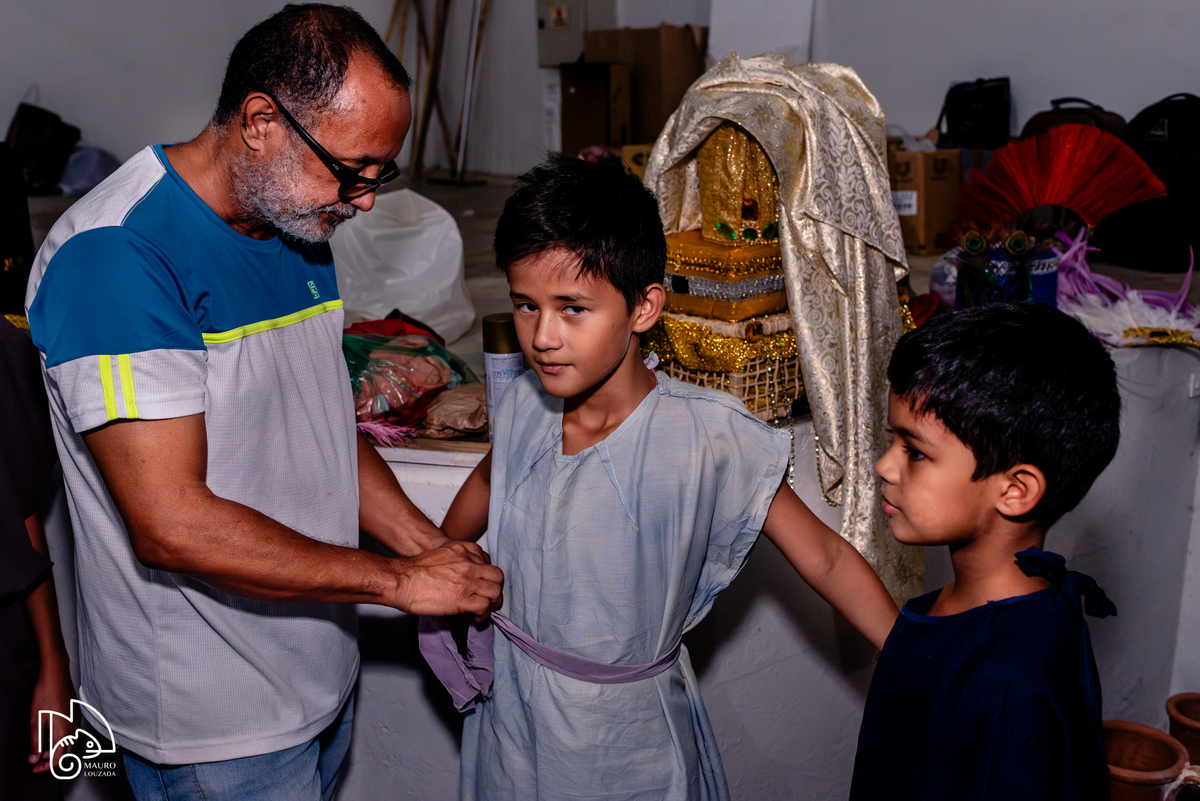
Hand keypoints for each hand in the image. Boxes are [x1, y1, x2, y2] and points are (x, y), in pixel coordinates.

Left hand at [29, 659, 74, 773]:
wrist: (57, 676)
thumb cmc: (46, 695)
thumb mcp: (36, 721)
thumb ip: (35, 742)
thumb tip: (34, 759)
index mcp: (63, 732)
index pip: (58, 760)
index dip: (45, 768)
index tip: (34, 768)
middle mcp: (73, 729)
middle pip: (67, 756)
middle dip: (52, 763)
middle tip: (37, 763)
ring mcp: (76, 722)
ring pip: (71, 746)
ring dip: (58, 753)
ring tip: (43, 752)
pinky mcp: (75, 716)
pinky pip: (72, 736)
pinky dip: (62, 743)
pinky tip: (51, 738)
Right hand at [390, 540, 502, 616]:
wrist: (402, 580)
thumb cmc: (415, 569)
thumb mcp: (442, 554)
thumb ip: (457, 560)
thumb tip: (463, 575)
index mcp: (465, 551)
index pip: (488, 562)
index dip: (486, 576)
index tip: (481, 584)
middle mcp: (470, 564)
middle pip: (497, 576)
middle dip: (496, 588)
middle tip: (489, 598)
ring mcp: (468, 581)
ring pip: (495, 592)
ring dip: (493, 603)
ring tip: (485, 610)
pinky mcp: (462, 599)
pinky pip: (484, 606)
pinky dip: (484, 614)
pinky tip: (476, 617)